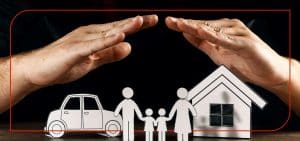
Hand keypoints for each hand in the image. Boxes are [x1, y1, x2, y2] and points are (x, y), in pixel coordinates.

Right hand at [16, 15, 157, 86]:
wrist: (38, 70)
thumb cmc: (62, 63)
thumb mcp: (93, 61)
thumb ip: (110, 54)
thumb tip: (128, 47)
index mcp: (94, 37)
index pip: (119, 29)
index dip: (135, 25)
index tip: (151, 21)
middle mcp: (89, 34)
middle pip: (116, 27)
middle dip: (135, 23)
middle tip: (153, 18)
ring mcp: (82, 41)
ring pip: (107, 33)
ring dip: (124, 27)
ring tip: (140, 22)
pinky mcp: (75, 50)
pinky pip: (94, 45)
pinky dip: (107, 41)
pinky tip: (119, 36)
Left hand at [165, 17, 288, 88]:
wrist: (268, 73)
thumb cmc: (244, 62)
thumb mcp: (217, 54)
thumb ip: (202, 43)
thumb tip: (186, 34)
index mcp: (221, 31)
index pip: (199, 27)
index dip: (184, 24)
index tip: (169, 22)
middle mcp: (229, 28)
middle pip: (203, 25)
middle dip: (186, 23)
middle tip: (170, 21)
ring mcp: (238, 34)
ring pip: (213, 30)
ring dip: (197, 27)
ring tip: (182, 24)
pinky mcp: (246, 43)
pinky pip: (228, 40)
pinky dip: (215, 36)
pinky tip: (203, 32)